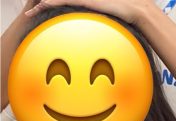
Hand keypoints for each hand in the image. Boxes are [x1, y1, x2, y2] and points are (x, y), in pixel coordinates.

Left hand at [26, 0, 149, 23]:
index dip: (51, 8)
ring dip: (43, 5)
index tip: (40, 14)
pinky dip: (53, 2)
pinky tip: (43, 3)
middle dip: (42, 7)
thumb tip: (102, 49)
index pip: (64, 5)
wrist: (134, 10)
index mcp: (85, 6)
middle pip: (58, 2)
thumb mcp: (109, 28)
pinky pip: (65, 0)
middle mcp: (82, 1)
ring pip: (58, 0)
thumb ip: (102, 33)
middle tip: (30, 13)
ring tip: (31, 10)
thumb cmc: (125, 20)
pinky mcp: (85, 0)